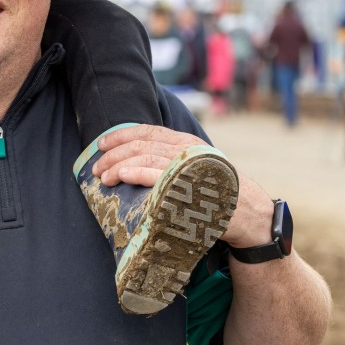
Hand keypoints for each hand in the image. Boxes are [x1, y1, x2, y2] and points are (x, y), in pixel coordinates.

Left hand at [91, 124, 273, 247]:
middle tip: (96, 168)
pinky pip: (156, 173)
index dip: (121, 135)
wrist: (248, 213)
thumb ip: (171, 162)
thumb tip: (137, 163)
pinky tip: (121, 176)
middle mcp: (187, 147)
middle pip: (140, 143)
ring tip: (102, 178)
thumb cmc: (216, 194)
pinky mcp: (190, 182)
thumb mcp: (194, 168)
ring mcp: (189, 163)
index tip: (101, 144)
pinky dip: (135, 172)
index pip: (147, 131)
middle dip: (113, 154)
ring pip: (144, 156)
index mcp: (186, 141)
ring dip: (117, 165)